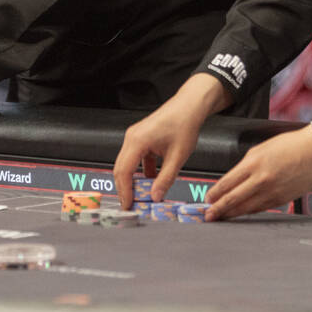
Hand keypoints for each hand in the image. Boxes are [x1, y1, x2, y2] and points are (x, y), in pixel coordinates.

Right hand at [112, 74, 229, 207]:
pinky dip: (141, 171)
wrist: (190, 106)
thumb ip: (165, 179)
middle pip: (121, 168)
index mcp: (137, 141)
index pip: (124, 172)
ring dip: (133, 180)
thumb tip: (156, 196)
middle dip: (125, 188)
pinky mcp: (141, 137)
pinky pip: (136, 158)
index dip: (125, 191)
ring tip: (142, 196)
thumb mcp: (177, 157)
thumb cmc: (184, 124)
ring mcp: (135, 136)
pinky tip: (152, 180)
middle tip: (131, 205)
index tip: (128, 205)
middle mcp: (132, 137)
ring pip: (127, 164)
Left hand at [204, 128, 311, 220]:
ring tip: (222, 217)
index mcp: (253, 163)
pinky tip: (241, 213)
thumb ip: (246, 165)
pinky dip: (249, 211)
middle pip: (233, 199)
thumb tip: (233, 180)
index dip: (215, 193)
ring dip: (232, 213)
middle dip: (218, 209)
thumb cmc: (289, 145)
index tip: (207, 199)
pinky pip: (261, 208)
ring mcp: (272, 191)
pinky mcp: (282, 199)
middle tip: (208, 215)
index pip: (227, 183)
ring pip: (246, 207)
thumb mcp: (260, 149)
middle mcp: (261, 179)